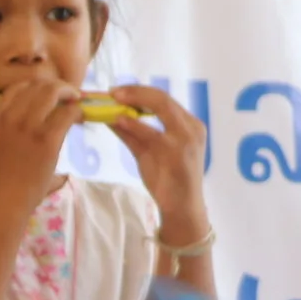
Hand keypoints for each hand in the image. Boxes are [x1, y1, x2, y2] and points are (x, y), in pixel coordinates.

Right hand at [0, 74, 79, 212]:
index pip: (16, 87)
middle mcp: (10, 118)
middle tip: (68, 95)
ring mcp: (29, 127)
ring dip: (68, 93)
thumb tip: (33, 114)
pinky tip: (79, 118)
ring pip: (53, 92)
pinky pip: (67, 113)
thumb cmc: (1, 178)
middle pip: (37, 85)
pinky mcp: (47, 140)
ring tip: (76, 101)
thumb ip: (9, 126)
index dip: (35, 85)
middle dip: (56, 86)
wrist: (4, 200)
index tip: (47, 94)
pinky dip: (76, 111)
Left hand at [107, 83, 209, 240]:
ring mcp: (184, 139)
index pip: (164, 99)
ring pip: (160, 107)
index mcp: (189, 124)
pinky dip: (133, 124)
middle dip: (135, 91)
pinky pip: (151, 132)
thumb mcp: (148, 152)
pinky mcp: (176, 152)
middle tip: (112, 92)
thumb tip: (109, 115)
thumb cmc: (168, 180)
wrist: (182, 208)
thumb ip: (132, 134)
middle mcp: (191, 127)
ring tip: (111, 100)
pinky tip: (117, 120)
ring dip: (133, 100)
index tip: (118, 91)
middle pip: (162, 98)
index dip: (139, 91)